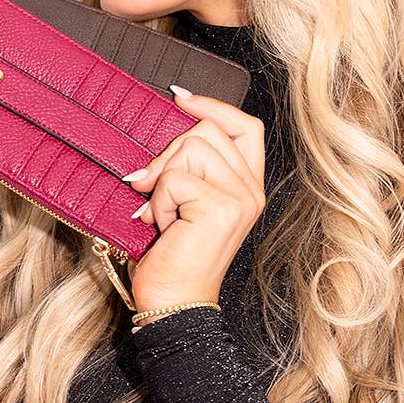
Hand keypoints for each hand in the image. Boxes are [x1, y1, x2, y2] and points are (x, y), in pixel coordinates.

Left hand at [123, 89, 265, 313]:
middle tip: (152, 189)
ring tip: (163, 214)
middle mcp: (252, 191)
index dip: (213, 106)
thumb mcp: (184, 203)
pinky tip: (163, 226)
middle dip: (169, 152)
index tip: (179, 98)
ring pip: (191, 147)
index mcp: (248, 187)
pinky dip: (158, 201)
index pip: (246, 126)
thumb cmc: (173, 258)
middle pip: (209, 130)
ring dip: (162, 180)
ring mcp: (240, 198)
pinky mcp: (221, 208)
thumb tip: (167, 126)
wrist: (174, 304)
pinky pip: (175, 177)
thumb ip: (188, 167)